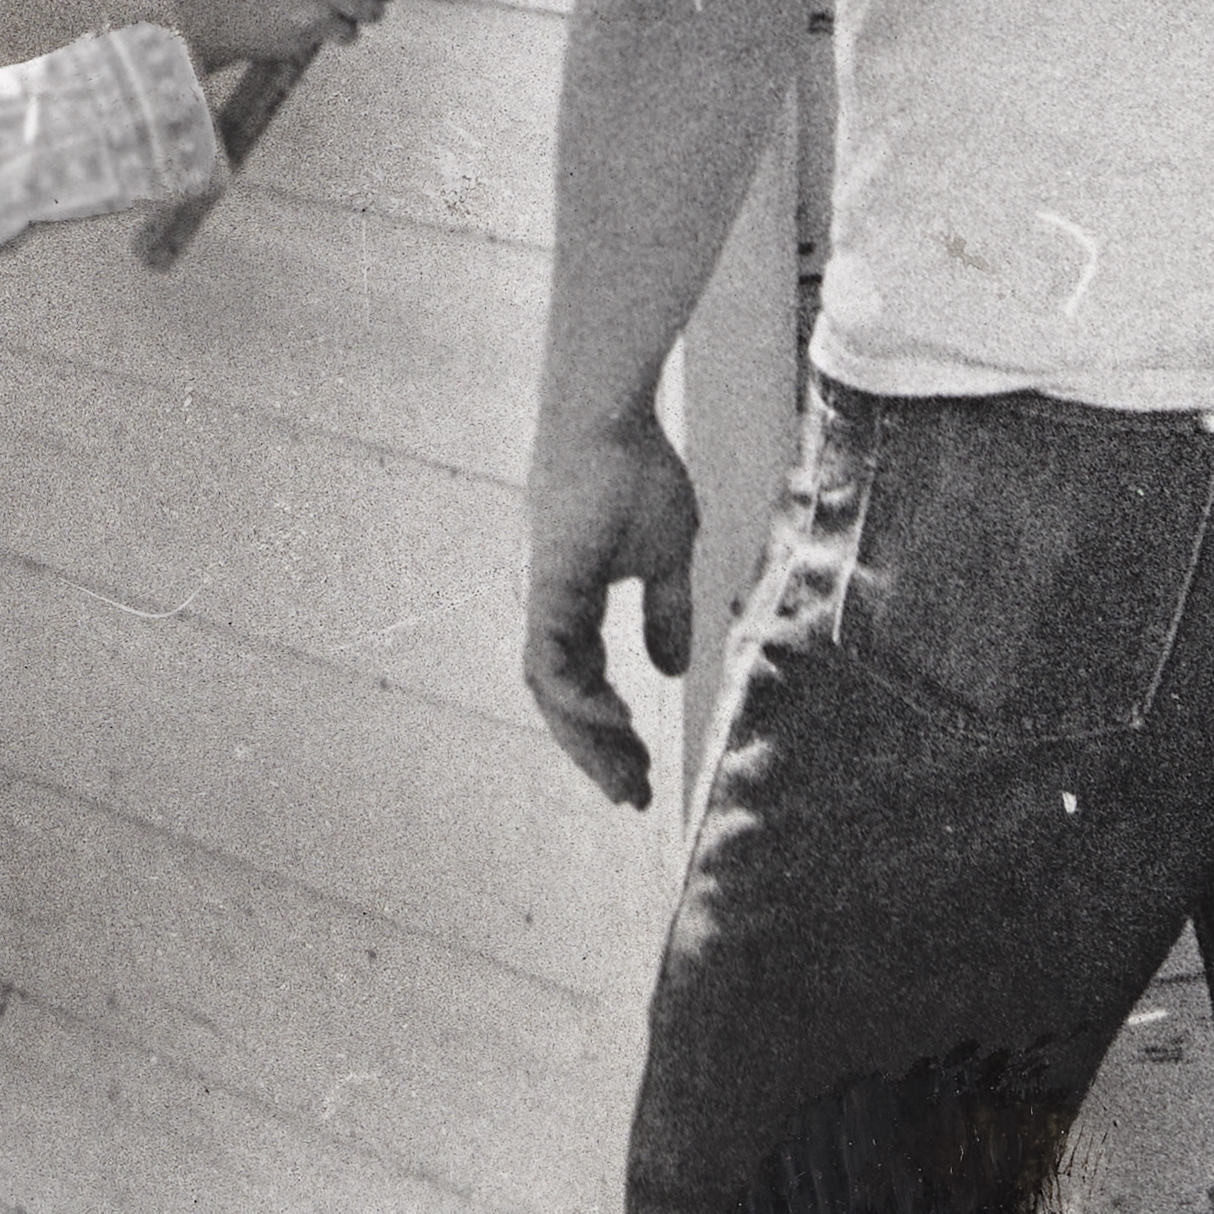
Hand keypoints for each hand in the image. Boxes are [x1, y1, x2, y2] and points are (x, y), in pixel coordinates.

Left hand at [523, 412, 700, 812]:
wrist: (613, 416)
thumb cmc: (638, 471)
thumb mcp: (665, 557)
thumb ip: (663, 613)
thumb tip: (670, 670)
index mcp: (571, 600)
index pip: (582, 680)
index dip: (607, 729)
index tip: (642, 771)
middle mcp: (549, 606)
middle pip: (562, 699)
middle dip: (596, 752)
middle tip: (634, 796)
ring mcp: (543, 597)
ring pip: (550, 692)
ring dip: (586, 740)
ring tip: (627, 777)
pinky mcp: (546, 587)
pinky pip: (550, 663)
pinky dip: (577, 700)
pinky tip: (614, 722)